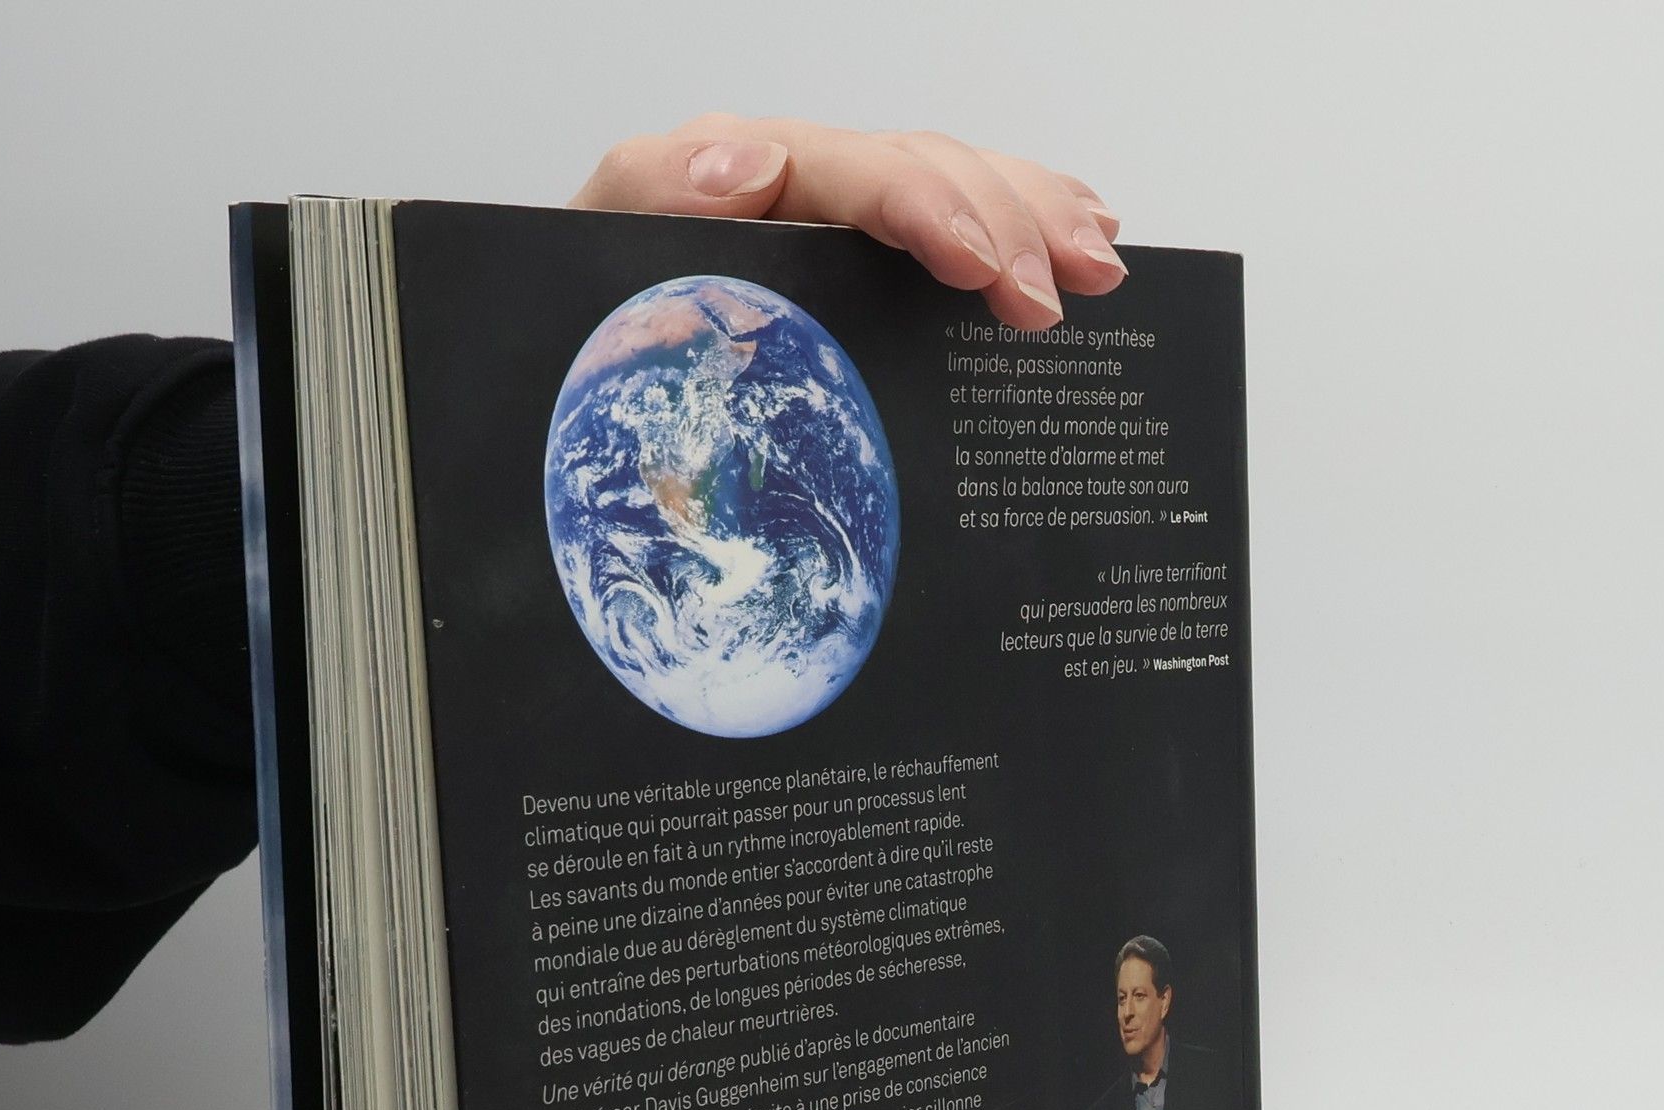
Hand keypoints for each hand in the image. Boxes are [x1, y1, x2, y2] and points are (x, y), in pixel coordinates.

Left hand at [570, 113, 1124, 331]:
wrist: (568, 392)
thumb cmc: (582, 336)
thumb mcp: (593, 261)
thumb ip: (651, 197)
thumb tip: (747, 163)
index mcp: (724, 179)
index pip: (849, 167)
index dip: (926, 205)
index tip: (981, 264)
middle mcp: (784, 185)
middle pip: (920, 168)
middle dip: (1005, 221)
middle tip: (1061, 295)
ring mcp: (822, 221)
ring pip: (949, 183)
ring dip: (1033, 218)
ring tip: (1095, 264)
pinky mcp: (843, 264)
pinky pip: (943, 221)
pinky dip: (1017, 222)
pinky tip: (1074, 235)